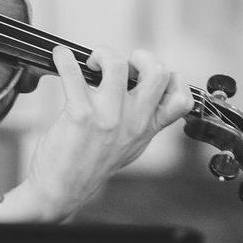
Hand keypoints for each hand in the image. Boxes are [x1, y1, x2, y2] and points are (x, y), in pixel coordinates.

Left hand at [23, 45, 193, 219]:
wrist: (62, 188)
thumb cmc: (91, 164)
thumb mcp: (130, 146)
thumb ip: (141, 121)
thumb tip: (142, 91)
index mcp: (147, 128)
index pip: (181, 99)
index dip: (171, 78)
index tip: (149, 74)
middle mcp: (133, 122)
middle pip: (157, 72)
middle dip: (141, 56)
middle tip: (120, 63)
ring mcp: (107, 117)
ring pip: (117, 65)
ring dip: (102, 54)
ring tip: (90, 63)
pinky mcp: (80, 114)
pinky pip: (73, 73)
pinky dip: (65, 59)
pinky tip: (60, 58)